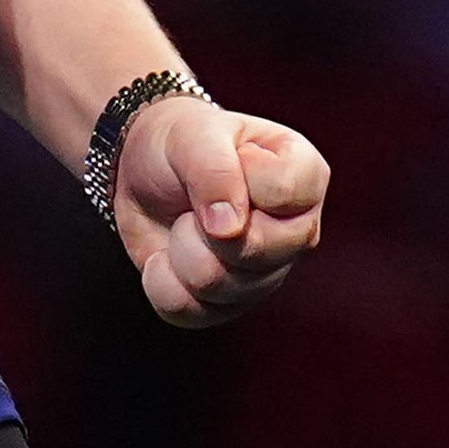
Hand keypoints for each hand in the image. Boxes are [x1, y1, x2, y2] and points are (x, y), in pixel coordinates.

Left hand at [112, 94, 327, 327]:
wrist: (142, 169)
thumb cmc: (182, 142)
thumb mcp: (194, 135)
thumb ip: (215, 171)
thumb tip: (229, 231)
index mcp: (306, 177)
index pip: (282, 192)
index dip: (237, 178)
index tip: (225, 159)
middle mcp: (297, 231)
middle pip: (256, 251)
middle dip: (205, 224)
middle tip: (196, 198)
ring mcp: (268, 273)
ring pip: (220, 287)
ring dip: (181, 249)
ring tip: (185, 221)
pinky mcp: (231, 304)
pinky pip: (192, 312)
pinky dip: (163, 281)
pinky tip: (166, 255)